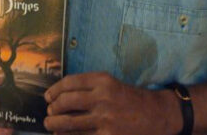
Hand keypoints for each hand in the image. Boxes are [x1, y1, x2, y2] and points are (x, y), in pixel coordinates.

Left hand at [44, 72, 178, 134]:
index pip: (69, 82)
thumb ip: (89, 87)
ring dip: (54, 125)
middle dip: (52, 109)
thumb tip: (60, 96)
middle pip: (65, 102)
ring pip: (69, 123)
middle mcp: (103, 97)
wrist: (158, 115)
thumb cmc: (132, 99)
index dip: (54, 90)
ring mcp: (105, 119)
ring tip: (51, 126)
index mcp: (103, 80)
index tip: (48, 97)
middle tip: (49, 113)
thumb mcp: (112, 84)